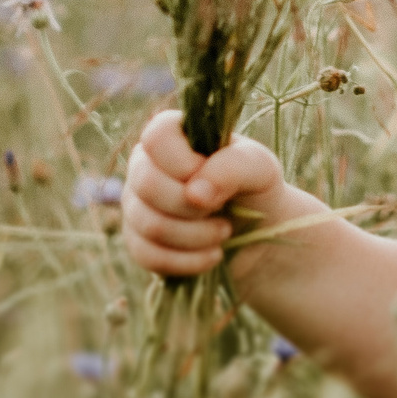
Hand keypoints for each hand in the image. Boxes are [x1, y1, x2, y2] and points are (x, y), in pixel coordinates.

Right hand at [122, 107, 288, 278]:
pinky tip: (212, 255)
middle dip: (191, 206)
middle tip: (222, 210)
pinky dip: (187, 261)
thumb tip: (194, 193)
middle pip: (146, 183)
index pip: (157, 136)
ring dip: (195, 236)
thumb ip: (232, 167)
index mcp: (173, 136)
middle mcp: (146, 165)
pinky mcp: (138, 241)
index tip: (210, 177)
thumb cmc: (254, 188)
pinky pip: (147, 255)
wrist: (257, 234)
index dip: (183, 162)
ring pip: (149, 224)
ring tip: (224, 233)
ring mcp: (137, 204)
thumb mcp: (259, 168)